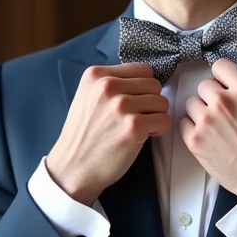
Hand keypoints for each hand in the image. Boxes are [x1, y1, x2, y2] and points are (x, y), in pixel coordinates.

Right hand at [47, 63, 169, 205]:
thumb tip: (145, 80)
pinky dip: (157, 130)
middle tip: (136, 116)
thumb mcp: (88, 97)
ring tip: (137, 127)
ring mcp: (121, 106)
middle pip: (154, 85)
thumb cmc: (83, 135)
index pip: (142, 69)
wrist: (73, 167)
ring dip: (155, 116)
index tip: (134, 100)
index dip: (143, 87)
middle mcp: (108, 86)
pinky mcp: (133, 127)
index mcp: (96, 75)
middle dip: (150, 102)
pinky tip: (141, 136)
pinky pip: (164, 120)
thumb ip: (113, 83)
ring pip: (161, 102)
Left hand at [179, 59, 236, 198]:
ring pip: (192, 103)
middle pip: (204, 86)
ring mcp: (206, 120)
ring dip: (202, 112)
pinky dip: (192, 128)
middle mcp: (223, 100)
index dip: (224, 77)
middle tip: (225, 113)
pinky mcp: (195, 140)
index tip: (226, 87)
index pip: (220, 66)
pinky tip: (207, 136)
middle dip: (214, 96)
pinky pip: (183, 123)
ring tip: (216, 126)